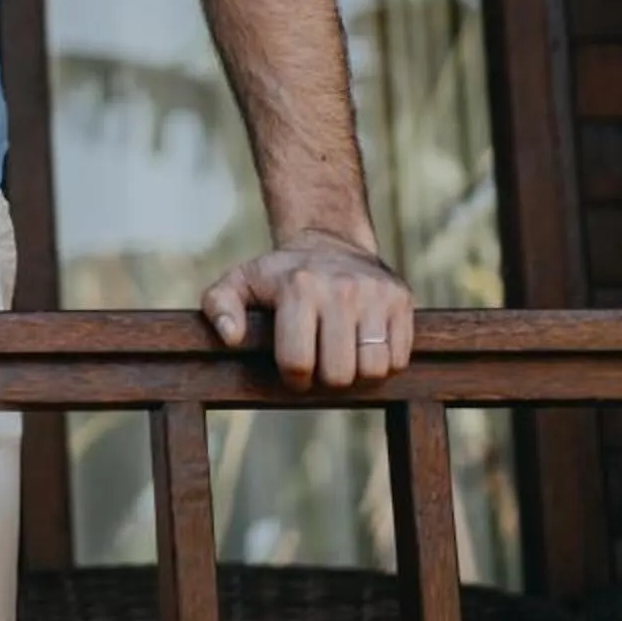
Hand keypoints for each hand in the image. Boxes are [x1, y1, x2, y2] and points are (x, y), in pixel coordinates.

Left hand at [201, 231, 412, 391]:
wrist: (329, 240)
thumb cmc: (279, 274)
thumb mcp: (240, 282)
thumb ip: (220, 307)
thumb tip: (231, 339)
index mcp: (299, 287)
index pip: (298, 362)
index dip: (294, 379)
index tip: (293, 371)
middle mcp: (341, 288)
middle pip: (339, 374)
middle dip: (326, 380)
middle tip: (320, 365)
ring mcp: (375, 293)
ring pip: (375, 369)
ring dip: (357, 375)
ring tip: (342, 357)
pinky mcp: (401, 298)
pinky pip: (399, 358)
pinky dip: (383, 362)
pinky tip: (364, 345)